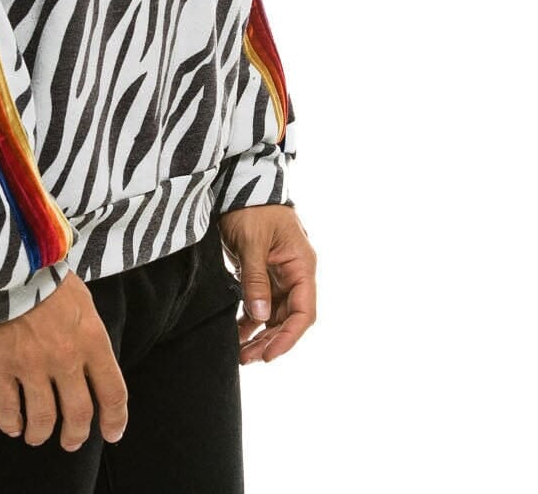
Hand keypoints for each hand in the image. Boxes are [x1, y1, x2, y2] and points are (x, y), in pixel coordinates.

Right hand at [0, 270, 127, 451]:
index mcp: (91, 339)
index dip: (115, 419)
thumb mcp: (81, 299)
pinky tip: (13, 425)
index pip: (113, 392)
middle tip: (71, 440)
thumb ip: (88, 334)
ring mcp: (31, 365)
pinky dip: (12, 424)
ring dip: (42, 434)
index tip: (112, 433)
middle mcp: (65, 358)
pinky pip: (7, 411)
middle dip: (76, 434)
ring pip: (43, 420)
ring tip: (37, 436)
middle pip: (78, 413)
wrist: (5, 258)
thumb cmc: (44, 274)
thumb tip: (92, 363)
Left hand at [217, 203, 316, 363]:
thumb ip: (256, 279)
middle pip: (288, 317)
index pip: (303, 312)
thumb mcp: (252, 242)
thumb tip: (261, 317)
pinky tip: (237, 332)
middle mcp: (294, 273)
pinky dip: (250, 318)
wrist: (239, 181)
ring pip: (274, 313)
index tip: (269, 355)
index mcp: (301, 266)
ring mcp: (278, 273)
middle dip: (270, 340)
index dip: (288, 337)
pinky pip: (261, 302)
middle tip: (246, 358)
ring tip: (240, 353)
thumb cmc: (252, 206)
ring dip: (259, 333)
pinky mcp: (262, 271)